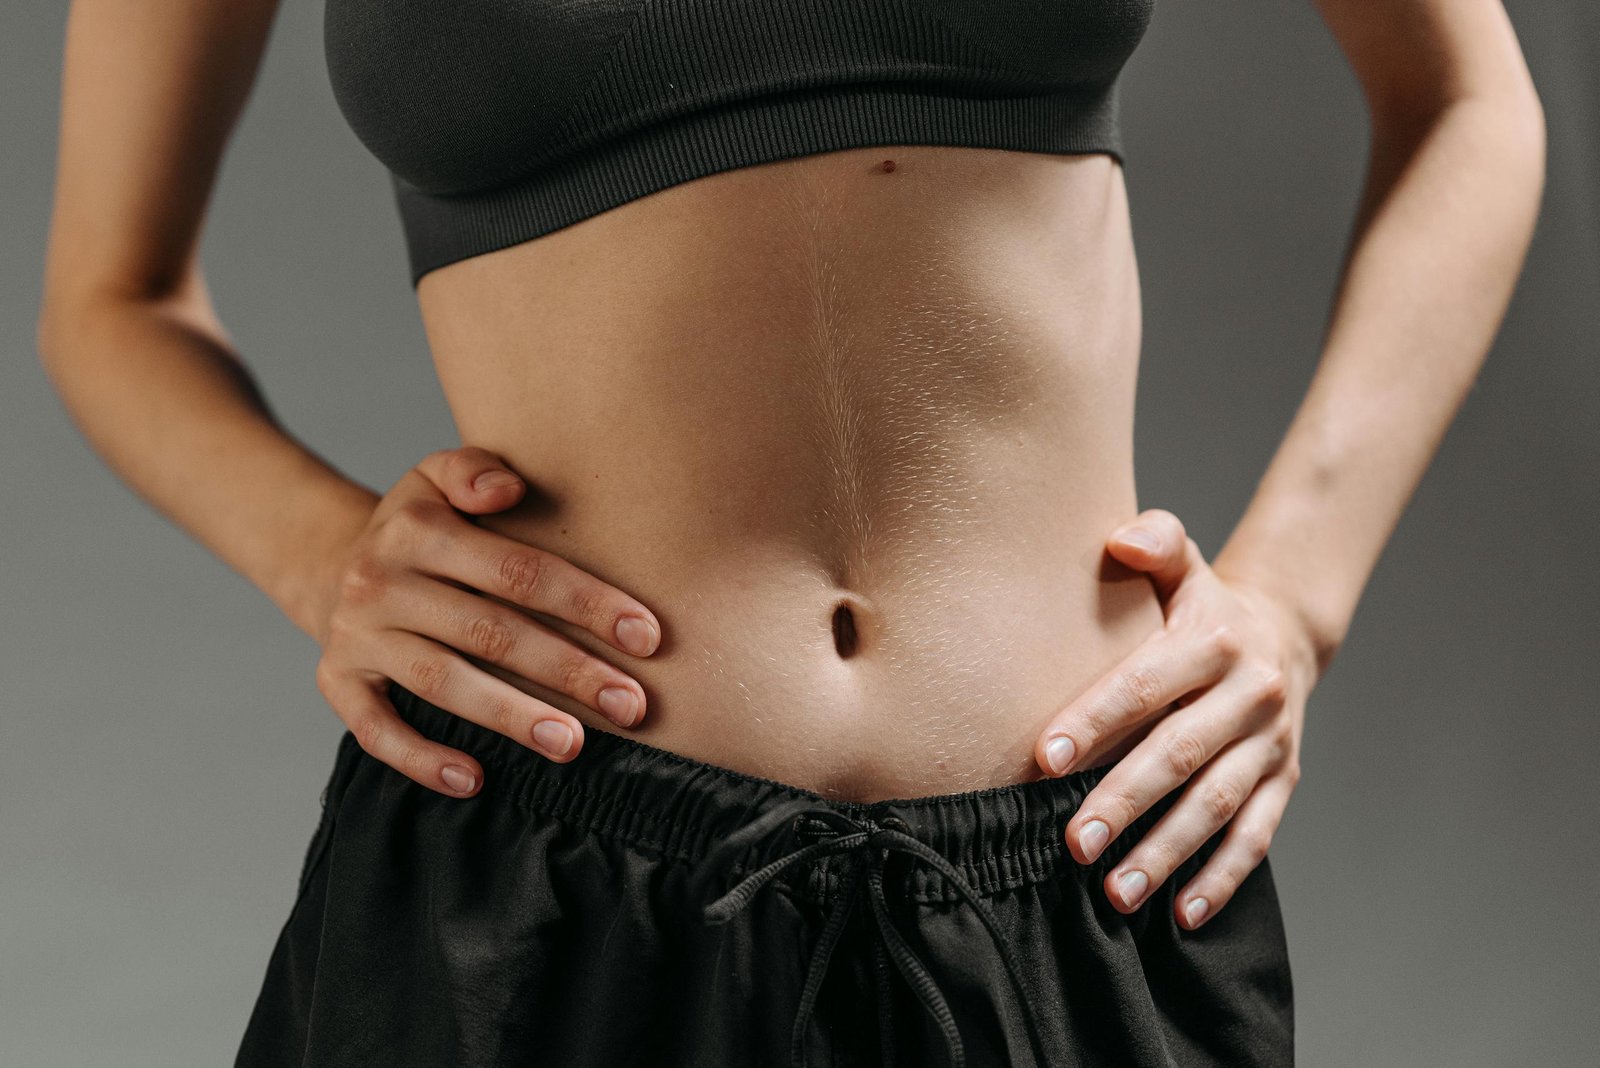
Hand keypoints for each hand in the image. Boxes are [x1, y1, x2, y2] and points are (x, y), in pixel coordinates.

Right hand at [312, 446, 661, 797]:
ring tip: (573, 743)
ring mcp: (356, 636)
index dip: (586, 604)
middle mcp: (380, 581)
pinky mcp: (336, 681)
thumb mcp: (438, 477)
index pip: (517, 570)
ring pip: (442, 682)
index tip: (647, 637)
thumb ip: (475, 469)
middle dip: (567, 671)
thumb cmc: (424, 526)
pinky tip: (475, 779)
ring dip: (511, 716)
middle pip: (489, 631)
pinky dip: (421, 758)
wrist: (334, 561)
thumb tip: (508, 488)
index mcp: (417, 528)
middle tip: (631, 705)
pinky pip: (375, 729)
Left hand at [1033, 508, 1318, 929]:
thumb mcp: (1183, 565)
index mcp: (1214, 640)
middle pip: (1181, 754)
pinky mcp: (1284, 781)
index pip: (1146, 683)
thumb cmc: (1200, 605)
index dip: (1097, 719)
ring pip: (1218, 805)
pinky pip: (1257, 836)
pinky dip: (1222, 878)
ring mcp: (1271, 743)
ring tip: (1115, 891)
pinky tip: (1182, 913)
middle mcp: (1250, 694)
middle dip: (1125, 802)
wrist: (1282, 633)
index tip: (1046, 757)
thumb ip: (1154, 543)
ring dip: (1167, 852)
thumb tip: (1118, 539)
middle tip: (1072, 842)